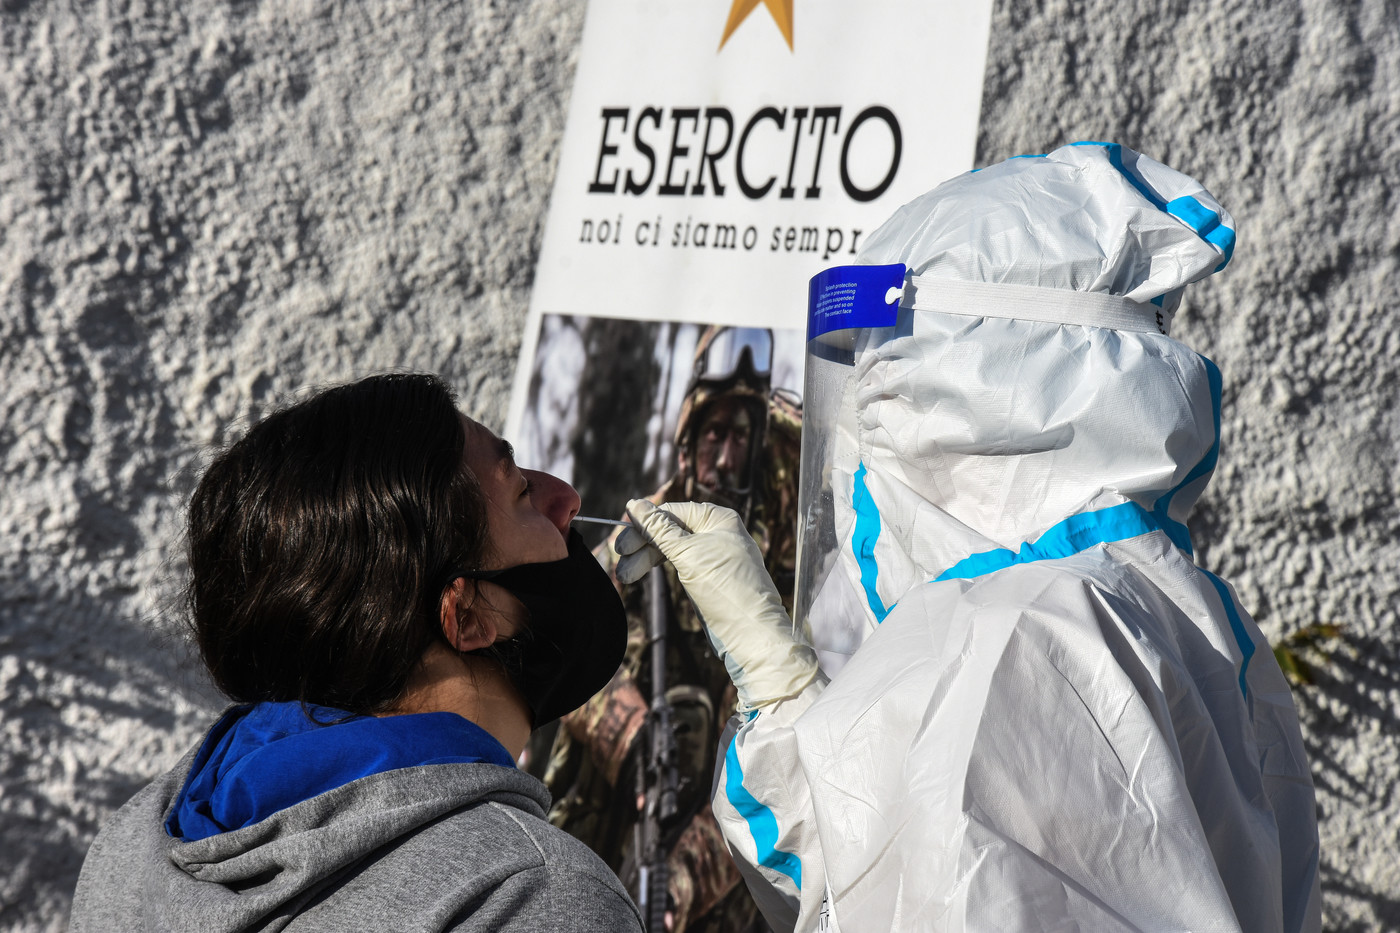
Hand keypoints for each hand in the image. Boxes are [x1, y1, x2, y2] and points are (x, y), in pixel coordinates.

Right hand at [616, 500, 818, 710]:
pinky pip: (676, 564)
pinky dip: (657, 568)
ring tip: (625, 576)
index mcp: (717, 518)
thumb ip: (659, 529)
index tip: (622, 541)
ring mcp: (711, 555)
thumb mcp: (687, 554)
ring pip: (669, 548)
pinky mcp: (705, 576)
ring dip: (644, 559)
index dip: (645, 524)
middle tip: (620, 560)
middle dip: (642, 544)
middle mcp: (715, 532)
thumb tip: (634, 504)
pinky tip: (639, 574)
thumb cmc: (725, 588)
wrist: (749, 633)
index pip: (672, 511)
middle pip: (668, 530)